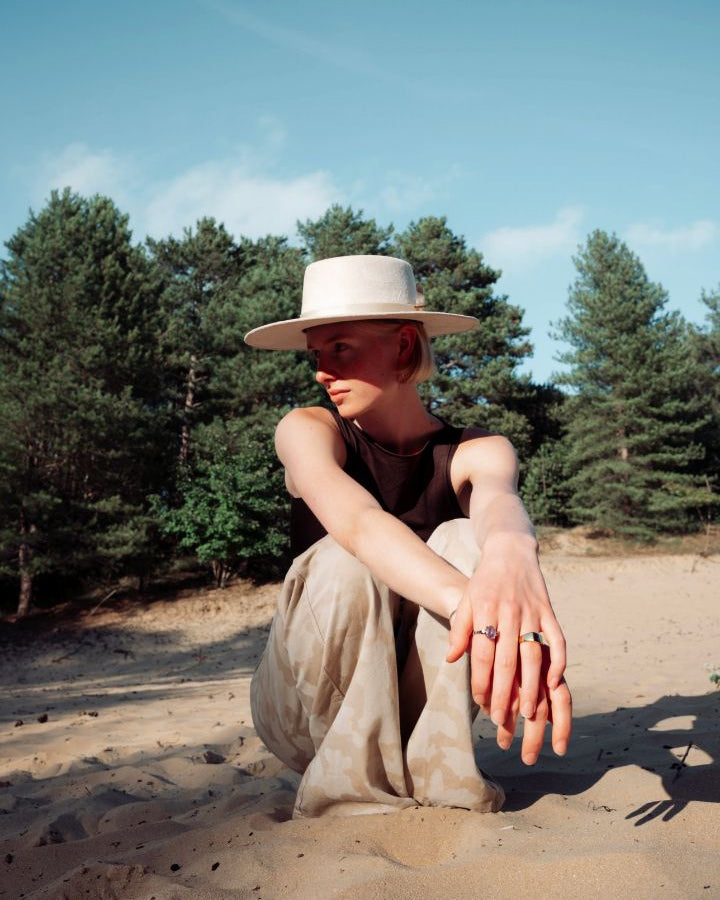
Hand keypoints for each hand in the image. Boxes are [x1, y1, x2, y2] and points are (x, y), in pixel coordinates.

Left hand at [445, 540, 570, 761]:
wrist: (510, 551)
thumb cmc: (484, 580)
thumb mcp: (466, 600)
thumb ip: (460, 630)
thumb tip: (452, 660)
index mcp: (484, 610)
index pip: (482, 653)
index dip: (481, 681)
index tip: (480, 704)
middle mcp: (509, 611)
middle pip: (507, 660)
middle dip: (505, 693)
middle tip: (503, 720)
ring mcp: (532, 611)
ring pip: (533, 654)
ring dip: (532, 686)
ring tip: (530, 713)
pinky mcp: (549, 610)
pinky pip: (557, 638)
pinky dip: (558, 660)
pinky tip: (555, 682)